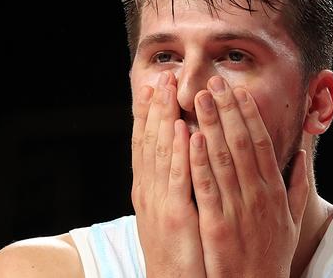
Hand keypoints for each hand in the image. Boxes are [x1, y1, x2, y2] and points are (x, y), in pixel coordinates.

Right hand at [131, 71, 205, 276]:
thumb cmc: (181, 255)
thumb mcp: (173, 217)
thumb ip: (177, 187)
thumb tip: (184, 161)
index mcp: (150, 192)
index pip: (148, 145)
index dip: (149, 115)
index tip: (154, 87)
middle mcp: (149, 193)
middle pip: (149, 142)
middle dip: (154, 108)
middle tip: (160, 77)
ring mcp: (160, 205)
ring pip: (160, 153)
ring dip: (163, 119)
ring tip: (167, 89)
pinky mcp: (176, 218)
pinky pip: (178, 180)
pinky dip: (179, 153)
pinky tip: (182, 129)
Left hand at [189, 76, 308, 277]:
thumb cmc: (273, 255)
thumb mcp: (293, 219)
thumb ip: (298, 184)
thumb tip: (300, 153)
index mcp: (274, 190)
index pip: (261, 142)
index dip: (249, 114)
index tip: (238, 90)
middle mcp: (257, 194)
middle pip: (241, 142)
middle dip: (227, 109)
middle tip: (214, 81)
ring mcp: (237, 209)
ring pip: (222, 158)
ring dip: (211, 124)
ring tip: (199, 97)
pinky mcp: (216, 225)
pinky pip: (207, 187)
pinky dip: (199, 160)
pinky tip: (191, 136)